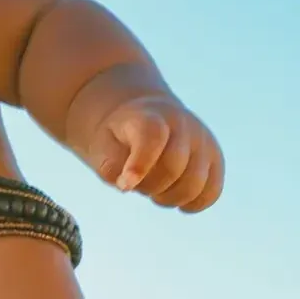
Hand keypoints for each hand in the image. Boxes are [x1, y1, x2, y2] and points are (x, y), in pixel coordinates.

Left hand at [86, 94, 222, 212]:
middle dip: (149, 186)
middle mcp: (183, 123)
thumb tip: (127, 184)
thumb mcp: (102, 142)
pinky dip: (191, 203)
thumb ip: (110, 163)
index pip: (152, 137)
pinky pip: (211, 193)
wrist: (147, 116)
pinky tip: (172, 199)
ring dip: (168, 198)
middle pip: (172, 168)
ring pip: (193, 185)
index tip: (124, 186)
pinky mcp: (216, 158)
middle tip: (135, 183)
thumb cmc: (121, 136)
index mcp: (150, 114)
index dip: (139, 165)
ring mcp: (203, 140)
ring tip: (152, 189)